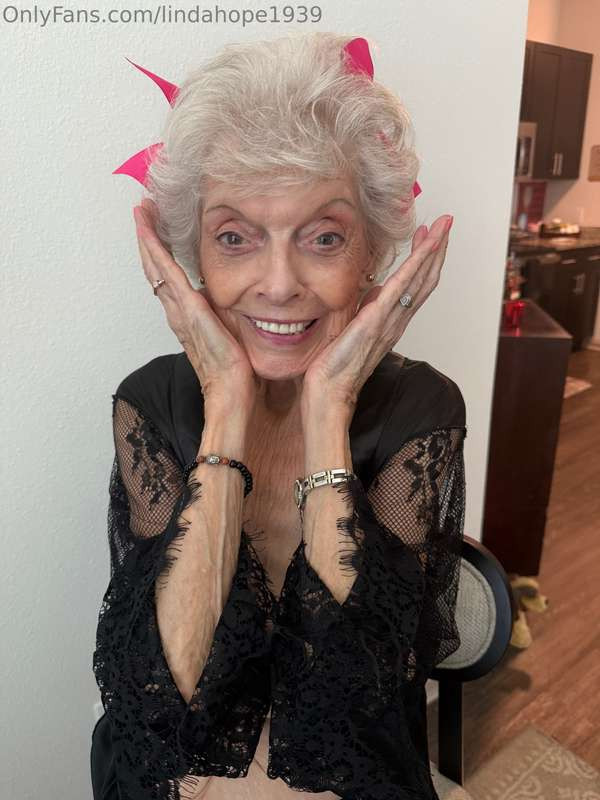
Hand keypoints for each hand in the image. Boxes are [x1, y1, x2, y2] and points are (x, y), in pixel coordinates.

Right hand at [133, 198, 257, 409]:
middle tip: (145, 209)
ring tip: (142, 210)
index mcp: (190, 318)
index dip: (163, 254)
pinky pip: (167, 272)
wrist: (233, 392)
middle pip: (157, 268)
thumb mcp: (237, 337)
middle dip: (149, 238)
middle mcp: (179, 312)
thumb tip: (248, 305)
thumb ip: (235, 319)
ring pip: (156, 266)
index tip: (160, 228)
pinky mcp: (188, 308)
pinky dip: (154, 247)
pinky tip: (147, 228)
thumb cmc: (238, 374)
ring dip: (148, 237)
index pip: (171, 279)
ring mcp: (180, 310)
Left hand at [301, 214, 452, 417]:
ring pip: (420, 280)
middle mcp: (397, 321)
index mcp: (390, 322)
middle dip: (437, 248)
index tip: (429, 234)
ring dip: (433, 250)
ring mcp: (389, 321)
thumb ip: (366, 309)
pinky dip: (416, 264)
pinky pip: (402, 287)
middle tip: (447, 222)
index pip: (415, 286)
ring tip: (443, 226)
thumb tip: (375, 289)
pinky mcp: (376, 320)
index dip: (425, 259)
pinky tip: (425, 246)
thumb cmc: (336, 367)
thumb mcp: (351, 327)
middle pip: (425, 279)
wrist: (329, 392)